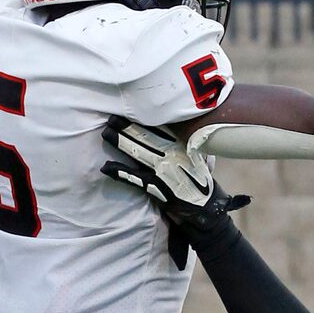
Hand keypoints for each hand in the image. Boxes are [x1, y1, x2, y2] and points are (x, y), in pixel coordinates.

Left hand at [102, 118, 249, 225]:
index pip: (160, 125)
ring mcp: (164, 170)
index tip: (130, 106)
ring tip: (105, 133)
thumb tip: (171, 126)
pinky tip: (106, 167)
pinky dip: (120, 173)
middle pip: (145, 136)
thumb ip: (183, 141)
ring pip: (138, 152)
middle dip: (126, 126)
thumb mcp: (197, 155)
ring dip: (120, 142)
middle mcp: (172, 154)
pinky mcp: (157, 188)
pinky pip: (135, 178)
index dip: (143, 117)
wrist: (208, 207)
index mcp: (182, 143)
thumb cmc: (200, 180)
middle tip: (110, 117)